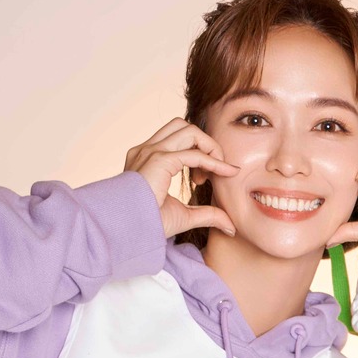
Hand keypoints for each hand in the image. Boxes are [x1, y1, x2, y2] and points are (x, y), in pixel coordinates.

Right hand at [125, 118, 236, 237]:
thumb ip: (207, 215)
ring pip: (190, 131)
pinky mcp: (160, 161)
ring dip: (210, 147)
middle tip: (210, 173)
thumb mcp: (184, 217)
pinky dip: (214, 162)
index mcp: (147, 158)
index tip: (205, 178)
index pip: (178, 138)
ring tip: (216, 172)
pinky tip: (226, 173)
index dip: (199, 153)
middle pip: (184, 127)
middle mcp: (147, 150)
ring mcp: (151, 152)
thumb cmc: (148, 225)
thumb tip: (230, 225)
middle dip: (205, 144)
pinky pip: (195, 154)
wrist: (127, 231)